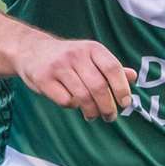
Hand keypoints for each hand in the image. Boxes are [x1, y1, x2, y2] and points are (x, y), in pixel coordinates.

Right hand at [14, 36, 136, 120]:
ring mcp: (58, 66)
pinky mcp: (43, 79)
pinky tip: (73, 104)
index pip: (112, 68)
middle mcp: (76, 54)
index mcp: (92, 48)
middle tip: (110, 116)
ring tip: (93, 116)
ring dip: (92, 111)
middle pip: (99, 86)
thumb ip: (111, 68)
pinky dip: (73, 106)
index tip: (125, 104)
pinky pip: (65, 100)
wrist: (31, 50)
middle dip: (108, 107)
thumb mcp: (91, 56)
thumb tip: (133, 76)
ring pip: (83, 96)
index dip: (122, 88)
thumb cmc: (68, 58)